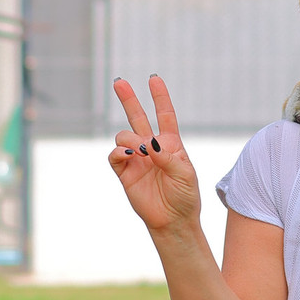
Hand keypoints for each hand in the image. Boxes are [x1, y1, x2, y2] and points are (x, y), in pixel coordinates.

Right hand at [108, 75, 201, 232]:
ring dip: (130, 138)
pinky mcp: (124, 173)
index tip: (154, 79)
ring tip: (140, 152)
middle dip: (129, 99)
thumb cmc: (185, 195)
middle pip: (139, 117)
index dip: (160, 96)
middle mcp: (152, 147)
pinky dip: (119, 152)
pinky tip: (129, 156)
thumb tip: (148, 144)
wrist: (173, 220)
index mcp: (171, 143)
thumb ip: (168, 156)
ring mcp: (137, 159)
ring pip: (124, 136)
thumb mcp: (185, 173)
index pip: (165, 114)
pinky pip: (114, 156)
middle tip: (119, 81)